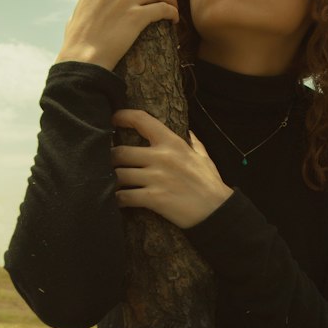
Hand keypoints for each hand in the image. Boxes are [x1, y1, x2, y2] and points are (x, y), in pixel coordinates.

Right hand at [56, 0, 178, 71]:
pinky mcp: (137, 17)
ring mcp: (126, 0)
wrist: (82, 58)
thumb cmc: (77, 40)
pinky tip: (173, 19)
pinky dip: (172, 12)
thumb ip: (88, 2)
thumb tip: (84, 7)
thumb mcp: (78, 10)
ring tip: (172, 5)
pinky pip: (164, 9)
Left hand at [111, 109, 232, 228]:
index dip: (123, 116)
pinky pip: (124, 197)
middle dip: (112, 158)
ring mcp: (155, 178)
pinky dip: (119, 199)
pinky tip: (120, 200)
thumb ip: (194, 142)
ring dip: (114, 180)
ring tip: (115, 183)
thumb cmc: (209, 183)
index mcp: (172, 143)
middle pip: (121, 152)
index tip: (114, 119)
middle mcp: (161, 157)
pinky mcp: (152, 198)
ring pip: (119, 175)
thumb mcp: (203, 157)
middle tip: (111, 163)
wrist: (216, 211)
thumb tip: (189, 131)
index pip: (142, 120)